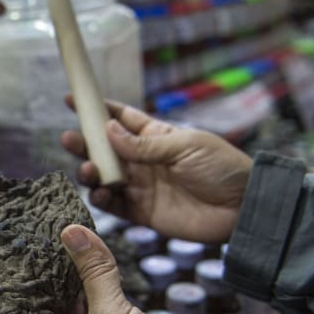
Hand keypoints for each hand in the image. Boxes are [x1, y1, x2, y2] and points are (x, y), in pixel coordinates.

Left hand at [46, 225, 222, 313]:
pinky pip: (114, 311)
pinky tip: (109, 266)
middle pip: (63, 303)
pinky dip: (111, 290)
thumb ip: (94, 273)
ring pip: (90, 305)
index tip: (34, 242)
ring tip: (79, 237)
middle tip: (57, 231)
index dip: (37, 276)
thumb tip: (71, 231)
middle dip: (63, 272)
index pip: (38, 306)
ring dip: (89, 279)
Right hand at [61, 98, 252, 243]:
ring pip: (105, 177)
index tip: (73, 100)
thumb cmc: (222, 167)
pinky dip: (102, 200)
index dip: (97, 110)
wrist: (244, 207)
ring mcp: (141, 187)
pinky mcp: (143, 213)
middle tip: (68, 139)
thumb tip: (107, 130)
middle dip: (84, 143)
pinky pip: (114, 206)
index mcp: (156, 136)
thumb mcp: (184, 146)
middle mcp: (143, 160)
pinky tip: (99, 193)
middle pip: (105, 149)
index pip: (121, 119)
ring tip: (88, 170)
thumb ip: (143, 144)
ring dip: (91, 172)